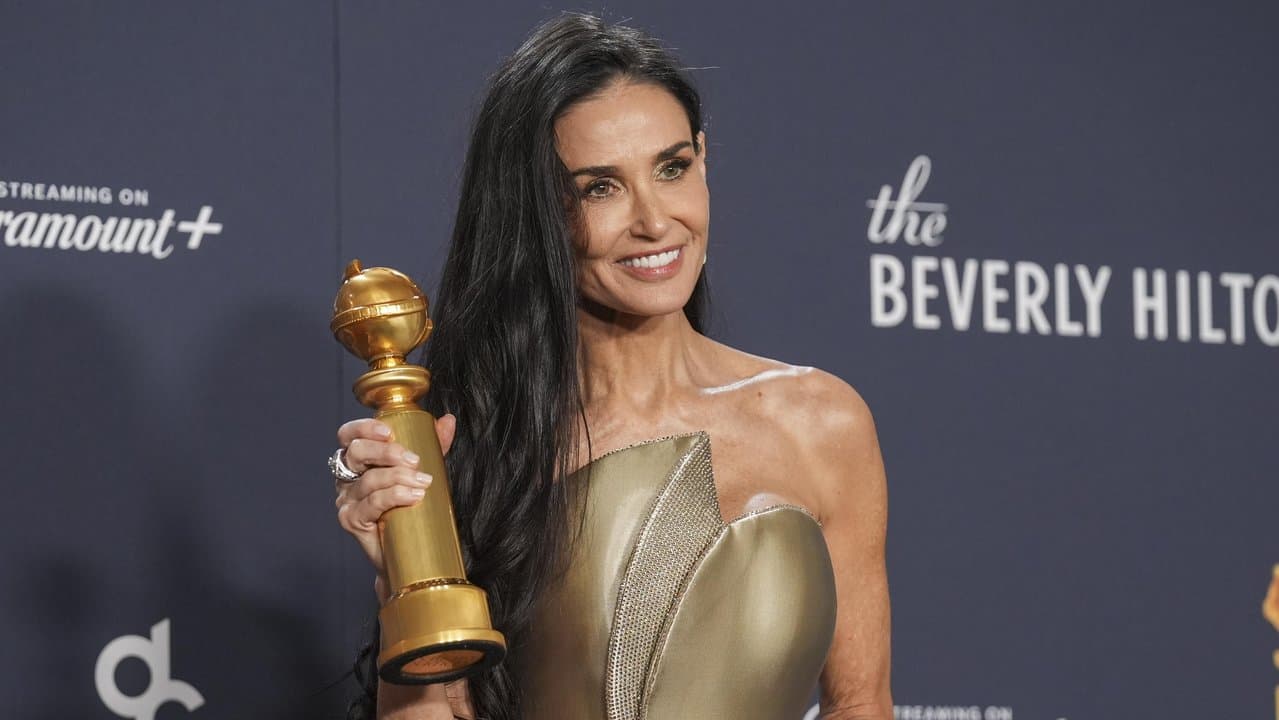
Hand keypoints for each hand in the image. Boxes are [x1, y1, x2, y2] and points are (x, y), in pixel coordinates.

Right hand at [333, 413, 457, 586]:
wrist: (410, 552)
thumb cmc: (411, 508)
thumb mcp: (423, 470)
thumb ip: (433, 445)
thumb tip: (448, 420)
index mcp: (359, 462)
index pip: (349, 436)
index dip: (365, 429)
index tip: (390, 433)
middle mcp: (347, 478)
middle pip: (355, 453)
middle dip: (386, 452)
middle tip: (414, 460)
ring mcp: (347, 500)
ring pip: (368, 480)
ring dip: (399, 477)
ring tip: (423, 482)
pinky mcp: (351, 520)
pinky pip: (372, 503)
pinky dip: (394, 496)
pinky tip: (413, 496)